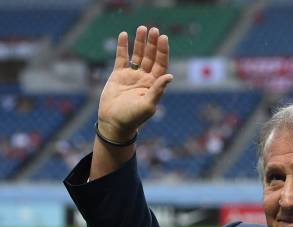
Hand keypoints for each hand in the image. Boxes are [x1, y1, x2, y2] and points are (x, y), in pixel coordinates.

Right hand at [97, 26, 172, 141]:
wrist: (113, 123)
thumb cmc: (132, 118)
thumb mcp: (148, 105)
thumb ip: (158, 90)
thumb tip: (170, 76)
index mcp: (154, 85)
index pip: (161, 64)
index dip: (163, 51)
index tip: (163, 38)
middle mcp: (145, 78)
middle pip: (151, 57)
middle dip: (153, 44)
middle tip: (154, 29)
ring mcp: (132, 75)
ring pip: (138, 55)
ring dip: (140, 42)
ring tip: (142, 28)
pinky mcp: (118, 75)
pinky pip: (122, 58)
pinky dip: (123, 47)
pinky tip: (124, 35)